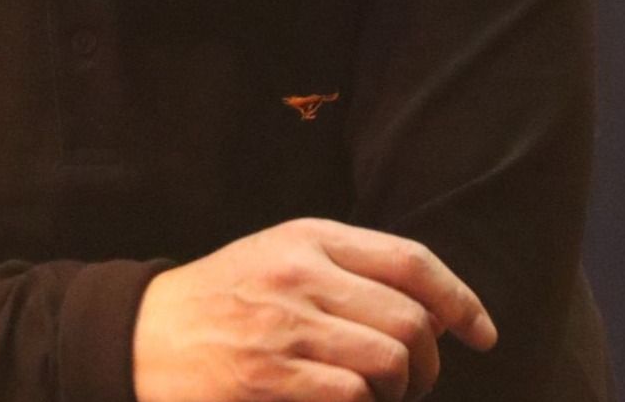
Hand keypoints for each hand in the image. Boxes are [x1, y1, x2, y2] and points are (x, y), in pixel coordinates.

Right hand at [131, 217, 496, 401]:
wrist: (142, 335)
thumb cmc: (222, 300)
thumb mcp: (279, 256)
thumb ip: (346, 268)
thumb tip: (430, 308)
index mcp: (308, 237)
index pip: (411, 261)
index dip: (461, 299)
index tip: (483, 333)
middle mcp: (301, 275)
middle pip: (410, 319)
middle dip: (427, 362)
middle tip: (410, 383)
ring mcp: (285, 328)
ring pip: (390, 362)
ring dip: (397, 392)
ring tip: (376, 397)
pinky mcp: (270, 379)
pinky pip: (354, 397)